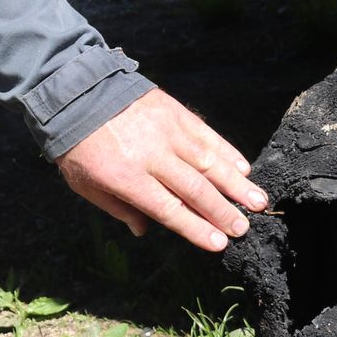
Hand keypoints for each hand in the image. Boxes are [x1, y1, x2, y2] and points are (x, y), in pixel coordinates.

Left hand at [55, 88, 267, 251]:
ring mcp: (167, 132)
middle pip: (195, 189)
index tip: (220, 243)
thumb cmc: (78, 146)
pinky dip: (228, 152)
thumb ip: (118, 209)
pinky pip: (207, 135)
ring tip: (258, 202)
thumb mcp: (85, 185)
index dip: (196, 228)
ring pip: (210, 162)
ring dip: (237, 184)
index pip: (170, 210)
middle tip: (244, 229)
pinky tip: (243, 168)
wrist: (77, 92)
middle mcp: (152, 156)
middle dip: (223, 212)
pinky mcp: (175, 112)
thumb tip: (145, 230)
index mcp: (127, 178)